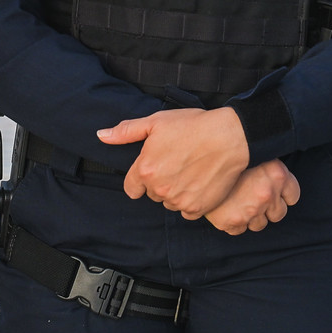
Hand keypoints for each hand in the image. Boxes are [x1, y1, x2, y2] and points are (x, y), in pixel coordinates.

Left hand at [97, 108, 249, 219]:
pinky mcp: (197, 208)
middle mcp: (159, 188)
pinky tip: (200, 182)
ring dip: (176, 191)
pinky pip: (187, 211)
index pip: (132, 188)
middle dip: (161, 182)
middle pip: (152, 194)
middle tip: (178, 162)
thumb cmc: (194, 126)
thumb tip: (101, 135)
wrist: (230, 137)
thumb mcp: (156, 122)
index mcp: (145, 169)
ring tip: (191, 170)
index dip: (141, 178)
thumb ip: (126, 132)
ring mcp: (178, 200)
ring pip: (170, 202)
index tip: (154, 169)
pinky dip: (192, 201)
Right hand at [203, 161, 300, 234]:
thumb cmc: (228, 151)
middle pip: (279, 214)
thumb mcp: (255, 152)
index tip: (274, 192)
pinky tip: (227, 208)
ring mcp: (250, 210)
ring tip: (239, 202)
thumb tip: (276, 176)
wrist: (200, 156)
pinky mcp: (231, 222)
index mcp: (278, 175)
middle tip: (253, 197)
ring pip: (260, 225)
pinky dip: (234, 223)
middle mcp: (267, 194)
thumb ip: (269, 167)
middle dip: (268, 208)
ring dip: (252, 217)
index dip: (283, 194)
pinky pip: (239, 230)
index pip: (293, 196)